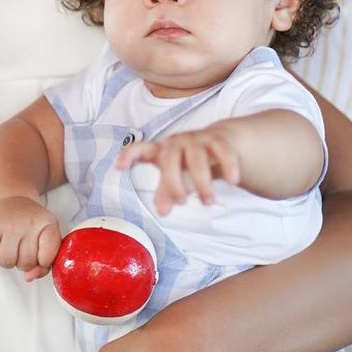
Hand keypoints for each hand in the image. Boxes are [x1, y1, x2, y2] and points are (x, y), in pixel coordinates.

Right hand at [0, 197, 61, 281]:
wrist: (9, 199)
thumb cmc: (29, 224)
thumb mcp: (45, 238)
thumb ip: (44, 264)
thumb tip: (28, 277)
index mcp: (48, 224)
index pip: (48, 257)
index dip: (43, 261)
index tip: (40, 252)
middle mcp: (28, 222)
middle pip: (26, 263)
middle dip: (23, 261)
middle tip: (21, 247)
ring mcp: (8, 224)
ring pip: (7, 262)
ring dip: (7, 260)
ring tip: (8, 247)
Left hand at [116, 129, 240, 214]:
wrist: (220, 142)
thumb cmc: (189, 163)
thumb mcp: (175, 177)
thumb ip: (166, 192)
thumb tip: (162, 212)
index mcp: (160, 151)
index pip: (139, 148)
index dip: (128, 155)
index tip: (119, 167)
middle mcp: (175, 143)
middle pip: (170, 157)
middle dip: (174, 181)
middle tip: (181, 203)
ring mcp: (196, 139)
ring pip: (197, 156)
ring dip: (202, 180)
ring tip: (208, 202)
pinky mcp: (218, 139)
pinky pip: (222, 149)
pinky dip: (228, 165)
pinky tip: (233, 181)